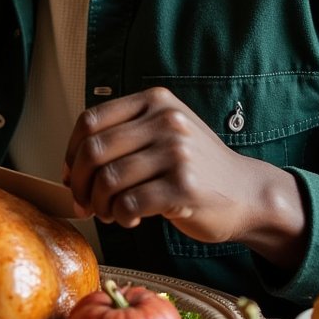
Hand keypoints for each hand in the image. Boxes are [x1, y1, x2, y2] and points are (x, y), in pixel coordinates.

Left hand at [63, 87, 305, 267]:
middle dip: (80, 182)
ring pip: (109, 179)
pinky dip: (120, 216)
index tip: (71, 174)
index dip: (72, 151)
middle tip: (83, 201)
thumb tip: (72, 167)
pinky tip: (130, 218)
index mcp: (155, 100)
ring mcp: (177, 152)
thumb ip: (123, 135)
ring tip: (109, 212)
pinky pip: (130, 203)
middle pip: (94, 150)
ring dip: (100, 204)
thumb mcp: (165, 131)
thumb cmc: (196, 166)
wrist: (246, 192)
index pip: (91, 120)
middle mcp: (166, 120)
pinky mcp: (184, 187)